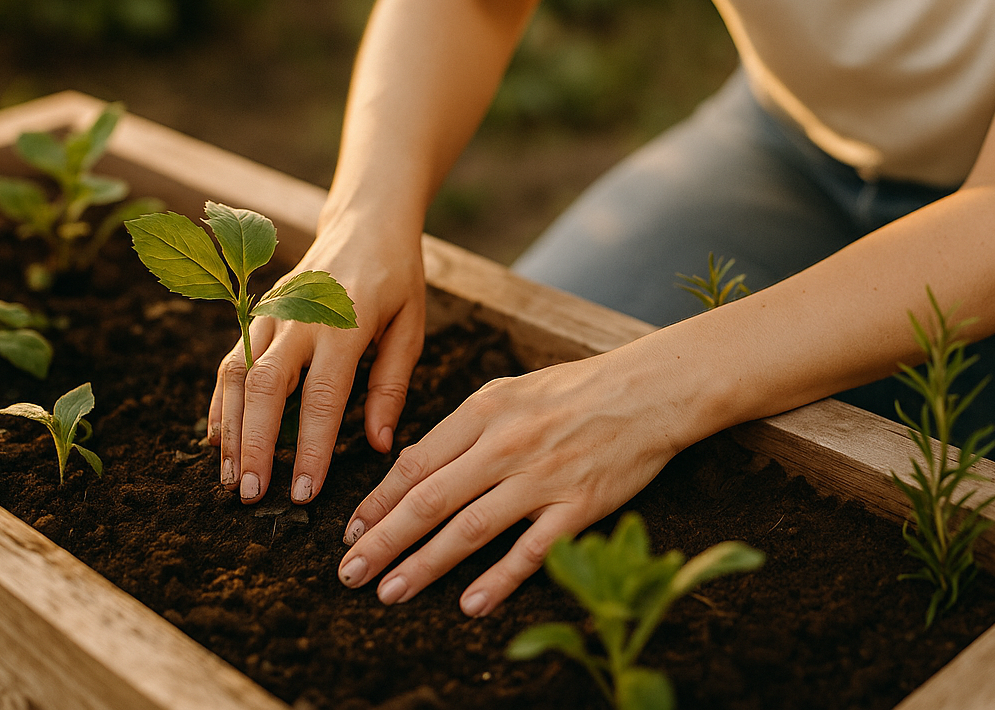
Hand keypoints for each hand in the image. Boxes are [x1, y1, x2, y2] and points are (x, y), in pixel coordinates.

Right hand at [207, 223, 425, 504]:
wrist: (366, 223)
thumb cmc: (396, 277)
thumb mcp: (411, 325)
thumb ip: (391, 384)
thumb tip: (379, 445)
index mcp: (345, 323)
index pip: (323, 397)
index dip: (311, 449)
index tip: (304, 493)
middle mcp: (300, 317)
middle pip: (267, 388)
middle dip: (256, 446)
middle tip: (252, 495)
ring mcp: (273, 312)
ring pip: (238, 375)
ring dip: (231, 429)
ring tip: (230, 478)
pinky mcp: (258, 312)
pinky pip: (231, 359)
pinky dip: (221, 401)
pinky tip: (218, 437)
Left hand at [336, 351, 682, 615]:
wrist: (645, 392)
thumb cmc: (573, 390)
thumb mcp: (509, 390)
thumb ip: (464, 426)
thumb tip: (417, 465)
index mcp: (485, 410)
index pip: (417, 462)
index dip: (378, 501)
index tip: (351, 530)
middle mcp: (506, 444)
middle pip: (431, 499)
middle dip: (383, 539)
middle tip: (349, 572)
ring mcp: (542, 477)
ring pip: (470, 529)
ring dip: (424, 564)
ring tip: (389, 591)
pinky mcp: (578, 506)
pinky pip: (531, 550)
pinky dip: (499, 580)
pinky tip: (471, 604)